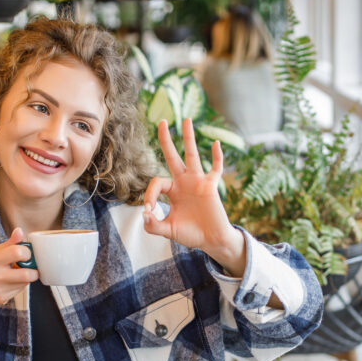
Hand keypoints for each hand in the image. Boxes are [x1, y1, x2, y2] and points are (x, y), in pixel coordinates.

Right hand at [0, 227, 37, 323]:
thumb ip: (7, 244)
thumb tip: (20, 232)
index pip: (18, 253)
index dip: (27, 252)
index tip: (25, 252)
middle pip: (27, 274)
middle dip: (33, 269)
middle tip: (29, 265)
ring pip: (25, 283)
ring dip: (26, 277)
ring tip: (15, 272)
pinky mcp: (1, 299)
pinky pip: (18, 291)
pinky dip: (18, 285)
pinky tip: (9, 281)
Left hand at [144, 118, 245, 275]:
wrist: (211, 240)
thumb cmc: (190, 234)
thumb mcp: (168, 231)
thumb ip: (153, 226)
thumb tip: (144, 214)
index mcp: (172, 190)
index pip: (157, 182)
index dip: (149, 195)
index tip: (150, 211)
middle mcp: (184, 182)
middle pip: (173, 157)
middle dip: (166, 140)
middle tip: (161, 122)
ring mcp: (198, 182)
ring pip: (192, 155)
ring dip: (189, 138)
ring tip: (185, 120)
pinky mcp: (211, 186)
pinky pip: (215, 169)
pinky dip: (217, 157)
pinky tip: (215, 143)